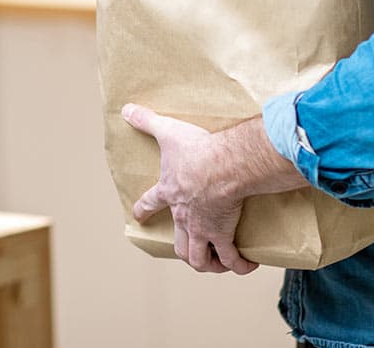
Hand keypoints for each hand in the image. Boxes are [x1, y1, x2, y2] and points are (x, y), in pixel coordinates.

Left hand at [123, 103, 257, 275]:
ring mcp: (202, 228)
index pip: (150, 202)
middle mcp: (183, 215)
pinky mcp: (223, 233)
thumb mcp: (168, 131)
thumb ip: (147, 120)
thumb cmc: (196, 149)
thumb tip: (126, 108)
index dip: (144, 210)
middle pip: (178, 243)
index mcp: (170, 191)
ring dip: (207, 263)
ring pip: (198, 257)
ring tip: (219, 263)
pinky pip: (230, 258)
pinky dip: (238, 265)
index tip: (139, 217)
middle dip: (185, 250)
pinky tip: (247, 265)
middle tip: (195, 251)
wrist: (222, 166)